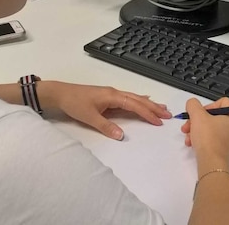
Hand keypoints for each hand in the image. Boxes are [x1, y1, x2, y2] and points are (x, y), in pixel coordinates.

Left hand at [40, 81, 171, 139]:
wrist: (61, 93)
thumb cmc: (74, 103)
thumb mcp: (89, 117)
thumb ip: (106, 126)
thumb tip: (122, 136)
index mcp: (112, 96)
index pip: (135, 105)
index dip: (148, 113)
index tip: (159, 121)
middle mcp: (115, 93)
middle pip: (139, 100)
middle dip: (154, 108)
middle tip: (168, 115)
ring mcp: (112, 94)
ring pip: (135, 98)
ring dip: (149, 104)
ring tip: (162, 108)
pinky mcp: (108, 96)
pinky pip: (129, 98)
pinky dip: (139, 100)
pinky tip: (144, 100)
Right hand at [180, 97, 228, 167]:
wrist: (212, 163)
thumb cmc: (208, 138)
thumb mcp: (197, 116)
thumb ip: (193, 105)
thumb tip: (192, 104)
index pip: (222, 102)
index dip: (207, 106)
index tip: (198, 114)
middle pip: (215, 117)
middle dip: (198, 121)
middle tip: (188, 126)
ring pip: (212, 129)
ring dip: (197, 131)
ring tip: (188, 137)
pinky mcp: (227, 151)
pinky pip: (214, 141)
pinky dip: (203, 140)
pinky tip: (193, 144)